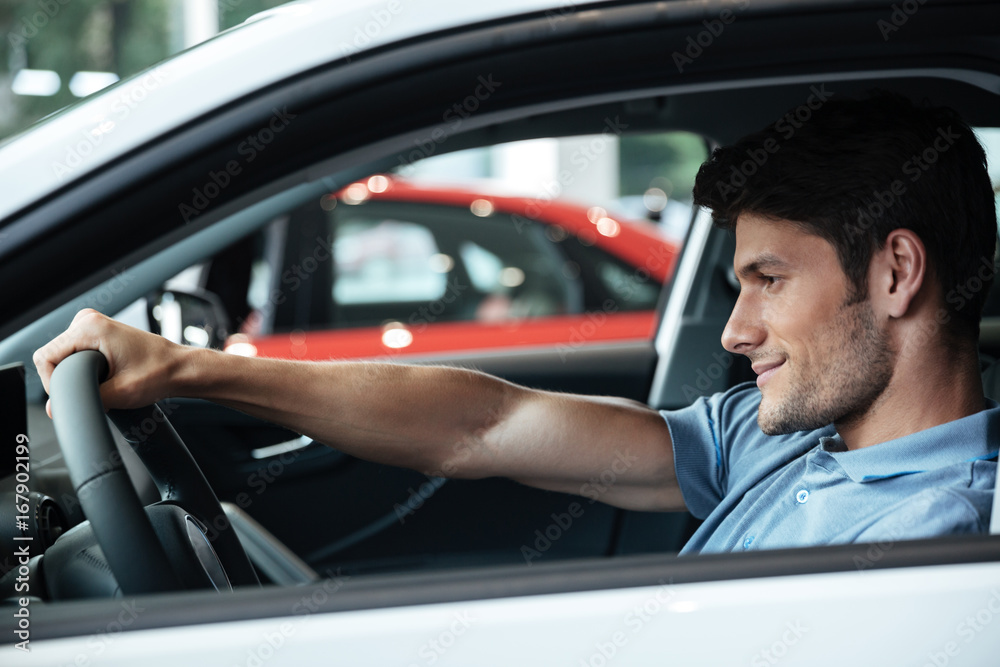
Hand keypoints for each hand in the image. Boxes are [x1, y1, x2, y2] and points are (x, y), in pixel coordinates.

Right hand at [33, 308, 184, 415]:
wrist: (180, 368)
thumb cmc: (159, 373)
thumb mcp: (120, 393)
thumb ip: (84, 398)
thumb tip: (54, 407)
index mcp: (90, 327)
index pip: (46, 357)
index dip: (52, 383)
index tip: (71, 395)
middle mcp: (89, 319)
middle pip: (53, 356)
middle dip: (67, 378)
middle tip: (95, 389)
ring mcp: (93, 323)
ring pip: (63, 356)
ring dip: (76, 373)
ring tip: (104, 380)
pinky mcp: (97, 332)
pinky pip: (74, 353)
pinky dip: (83, 367)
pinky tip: (104, 374)